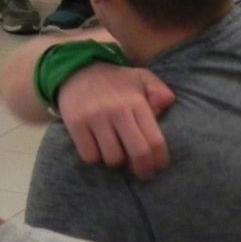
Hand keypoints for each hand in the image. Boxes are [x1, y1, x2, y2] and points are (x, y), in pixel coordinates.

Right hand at [56, 64, 174, 179]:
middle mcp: (116, 110)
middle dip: (143, 170)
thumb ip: (159, 91)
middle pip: (137, 153)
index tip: (158, 165)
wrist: (76, 68)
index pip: (155, 141)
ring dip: (116, 161)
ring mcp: (94, 117)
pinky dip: (94, 157)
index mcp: (135, 102)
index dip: (160, 160)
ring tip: (116, 153)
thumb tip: (165, 105)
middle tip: (142, 172)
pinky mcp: (75, 123)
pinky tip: (97, 148)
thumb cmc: (115, 81)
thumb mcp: (141, 78)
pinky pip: (89, 156)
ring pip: (112, 158)